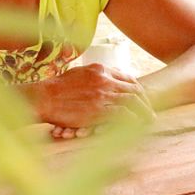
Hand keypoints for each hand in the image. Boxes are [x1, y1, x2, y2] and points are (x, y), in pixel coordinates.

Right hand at [33, 63, 153, 133]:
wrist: (44, 97)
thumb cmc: (56, 88)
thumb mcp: (77, 73)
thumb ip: (93, 76)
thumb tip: (103, 79)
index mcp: (100, 69)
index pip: (127, 77)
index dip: (137, 89)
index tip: (141, 98)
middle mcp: (104, 80)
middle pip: (134, 90)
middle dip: (145, 101)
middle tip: (149, 111)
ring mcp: (103, 95)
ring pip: (132, 102)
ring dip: (144, 112)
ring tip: (149, 120)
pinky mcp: (99, 110)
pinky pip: (124, 115)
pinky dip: (133, 120)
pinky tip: (136, 125)